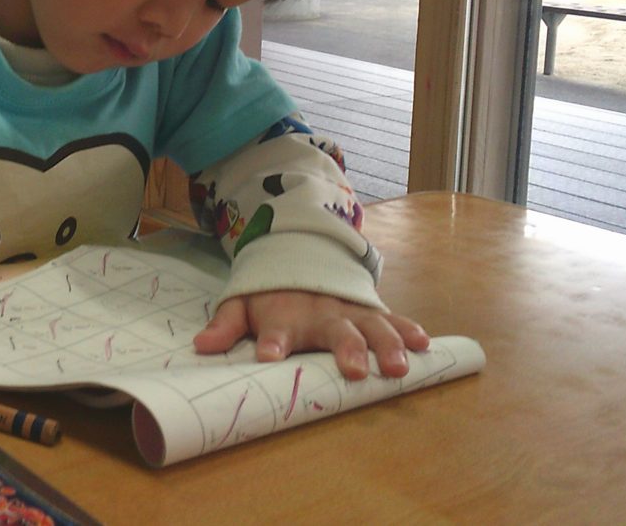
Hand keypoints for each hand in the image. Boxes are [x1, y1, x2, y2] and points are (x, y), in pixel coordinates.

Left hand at [193, 290, 429, 379]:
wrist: (299, 255)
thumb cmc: (268, 293)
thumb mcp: (240, 302)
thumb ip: (224, 324)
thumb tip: (201, 346)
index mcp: (283, 315)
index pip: (275, 331)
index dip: (271, 342)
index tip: (268, 355)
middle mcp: (319, 314)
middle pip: (334, 332)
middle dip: (346, 350)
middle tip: (356, 370)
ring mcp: (348, 312)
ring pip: (371, 327)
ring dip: (386, 345)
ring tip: (399, 367)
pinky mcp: (369, 311)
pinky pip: (392, 320)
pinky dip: (408, 331)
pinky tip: (424, 344)